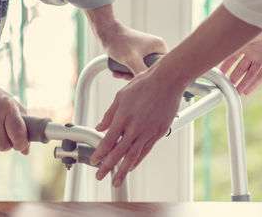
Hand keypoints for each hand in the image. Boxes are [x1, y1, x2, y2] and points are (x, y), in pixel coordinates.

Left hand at [88, 12, 166, 78]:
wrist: (106, 31)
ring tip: (118, 73)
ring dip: (129, 74)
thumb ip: (141, 71)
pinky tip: (116, 72)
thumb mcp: (132, 60)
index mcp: (160, 46)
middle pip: (149, 69)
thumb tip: (149, 83)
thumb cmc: (119, 42)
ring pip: (140, 68)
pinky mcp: (136, 51)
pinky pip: (134, 64)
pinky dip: (126, 69)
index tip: (136, 77)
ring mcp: (145, 49)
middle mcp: (155, 47)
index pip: (160, 68)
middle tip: (124, 76)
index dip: (150, 76)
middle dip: (136, 76)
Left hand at [89, 65, 184, 186]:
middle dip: (108, 167)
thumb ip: (109, 114)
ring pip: (133, 156)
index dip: (100, 154)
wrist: (167, 81)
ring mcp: (148, 131)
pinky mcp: (158, 132)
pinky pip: (146, 150)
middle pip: (119, 152)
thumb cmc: (144, 84)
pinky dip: (137, 160)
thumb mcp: (121, 96)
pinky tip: (131, 166)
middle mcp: (135, 127)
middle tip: (100, 176)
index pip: (108, 141)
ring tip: (117, 180)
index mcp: (123, 117)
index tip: (94, 161)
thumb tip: (99, 127)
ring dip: (123, 170)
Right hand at [219, 30, 261, 94]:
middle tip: (228, 86)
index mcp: (241, 42)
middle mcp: (250, 49)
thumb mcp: (229, 38)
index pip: (231, 58)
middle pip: (241, 66)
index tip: (219, 76)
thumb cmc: (246, 25)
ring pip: (251, 72)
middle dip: (234, 77)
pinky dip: (254, 83)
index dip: (225, 67)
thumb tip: (201, 52)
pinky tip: (248, 91)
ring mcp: (260, 54)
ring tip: (236, 92)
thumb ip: (218, 48)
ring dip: (243, 83)